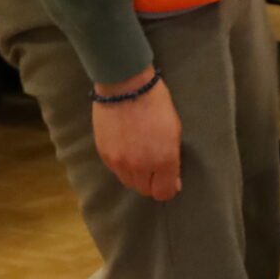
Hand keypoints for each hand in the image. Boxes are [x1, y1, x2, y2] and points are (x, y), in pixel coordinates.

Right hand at [92, 72, 181, 198]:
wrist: (125, 85)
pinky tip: (126, 148)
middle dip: (152, 181)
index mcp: (164, 161)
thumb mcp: (174, 131)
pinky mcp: (105, 154)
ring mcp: (120, 162)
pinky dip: (122, 165)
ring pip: (129, 182)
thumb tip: (173, 182)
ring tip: (139, 155)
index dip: (168, 187)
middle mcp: (141, 166)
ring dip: (136, 175)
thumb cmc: (155, 103)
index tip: (170, 180)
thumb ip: (173, 160)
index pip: (164, 193)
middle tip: (154, 165)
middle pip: (145, 190)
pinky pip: (116, 170)